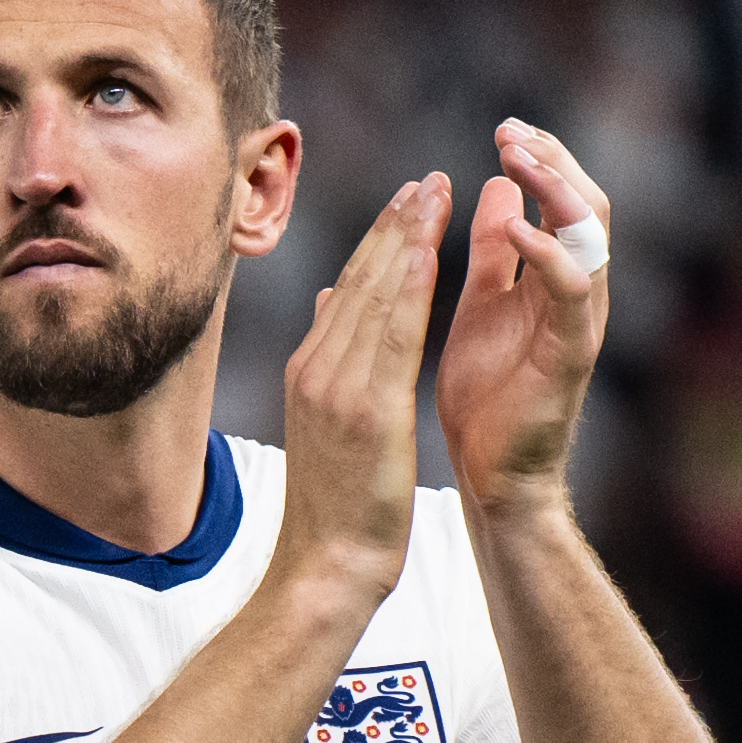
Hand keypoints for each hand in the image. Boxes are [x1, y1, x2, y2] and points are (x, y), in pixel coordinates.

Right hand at [271, 174, 449, 610]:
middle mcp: (317, 369)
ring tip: (431, 194)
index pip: (347, 292)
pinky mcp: (365, 407)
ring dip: (404, 239)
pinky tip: (427, 250)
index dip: (377, 244)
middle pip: (358, 282)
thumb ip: (329, 365)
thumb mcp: (327, 427)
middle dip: (392, 226)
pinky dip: (407, 287)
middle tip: (422, 179)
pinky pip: (390, 333)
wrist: (326, 563)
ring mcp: (336, 386)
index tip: (404, 204)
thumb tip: (330, 305)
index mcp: (310, 372)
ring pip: (373, 296)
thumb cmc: (335, 505)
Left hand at [436, 119, 607, 518]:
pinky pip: (572, 291)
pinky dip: (548, 253)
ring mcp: (580, 321)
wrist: (488, 472)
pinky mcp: (572, 353)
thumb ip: (492, 248)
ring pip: (591, 236)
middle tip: (510, 129)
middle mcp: (577, 293)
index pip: (561, 199)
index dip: (539, 159)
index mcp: (553, 278)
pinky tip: (516, 226)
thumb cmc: (484, 393)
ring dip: (555, 190)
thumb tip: (494, 183)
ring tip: (516, 158)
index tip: (503, 126)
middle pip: (586, 204)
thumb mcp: (481, 302)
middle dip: (552, 160)